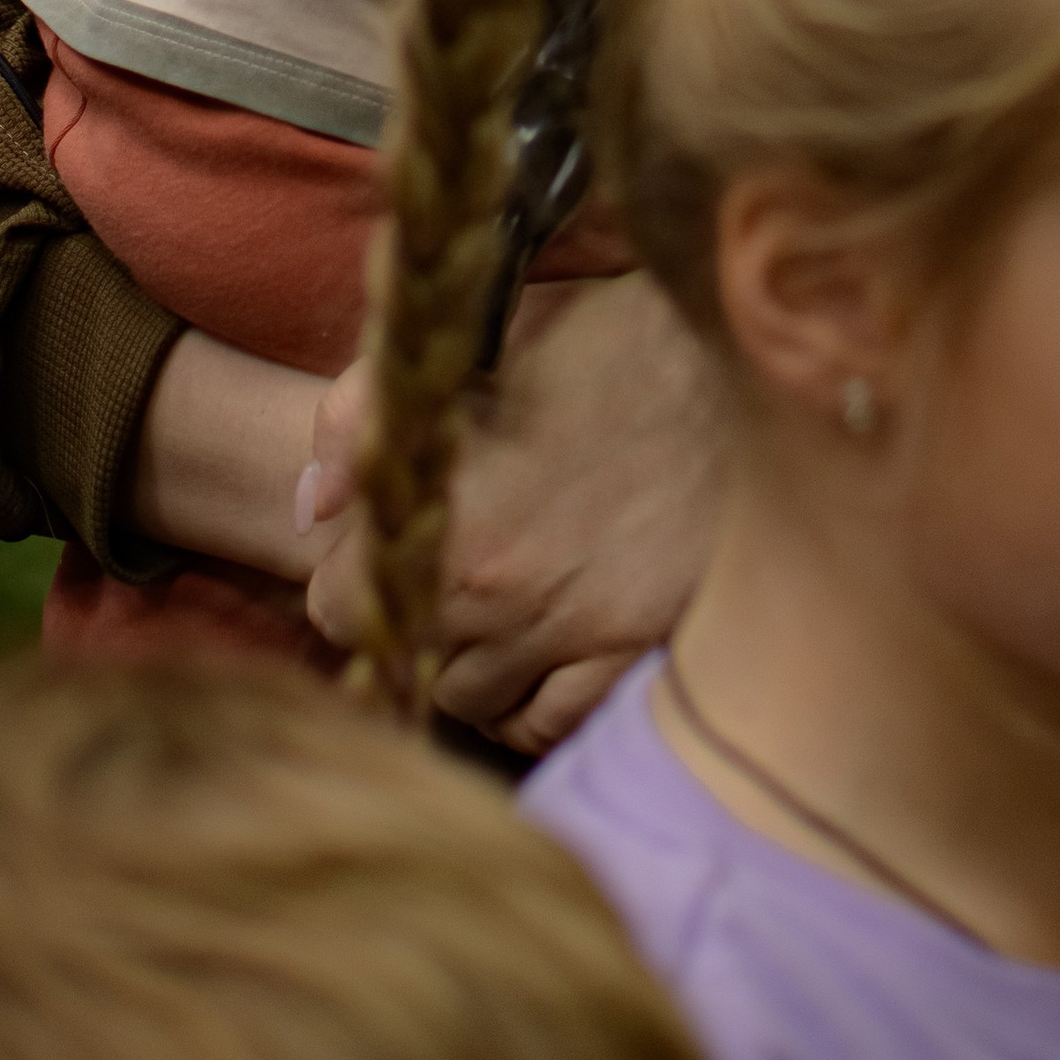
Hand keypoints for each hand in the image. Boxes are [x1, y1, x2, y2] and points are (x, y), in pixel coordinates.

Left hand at [305, 270, 725, 753]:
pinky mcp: (640, 653)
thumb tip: (308, 507)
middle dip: (410, 614)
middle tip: (445, 567)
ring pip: (473, 702)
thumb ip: (360, 413)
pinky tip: (539, 655)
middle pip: (404, 658)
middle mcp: (504, 597)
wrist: (752, 365)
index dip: (352, 566)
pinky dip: (532, 701)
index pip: (336, 603)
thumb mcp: (477, 338)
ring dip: (466, 662)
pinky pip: (553, 723)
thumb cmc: (615, 336)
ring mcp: (576, 635)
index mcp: (452, 516)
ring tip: (490, 608)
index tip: (386, 540)